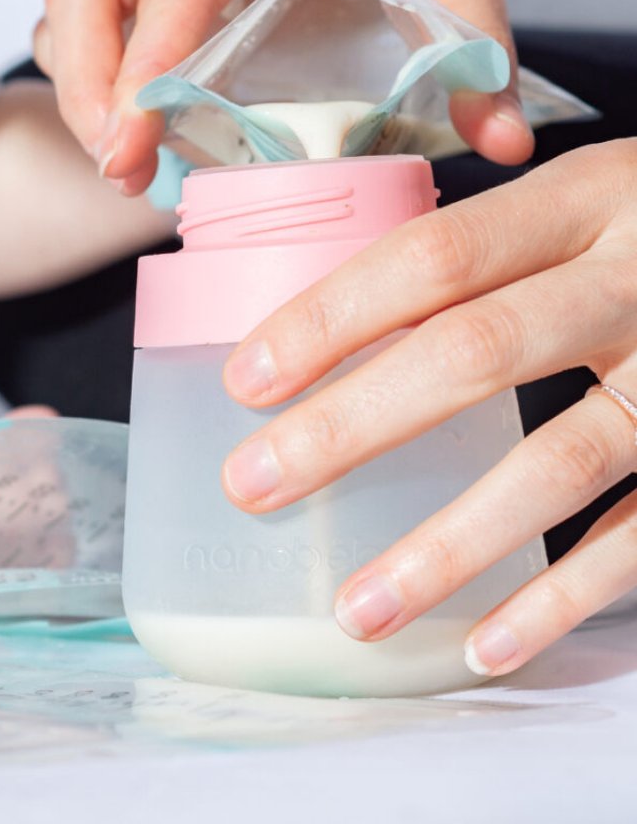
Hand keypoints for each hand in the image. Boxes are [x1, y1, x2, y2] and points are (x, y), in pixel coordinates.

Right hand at [37, 0, 542, 194]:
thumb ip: (475, 41)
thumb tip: (500, 145)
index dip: (148, 59)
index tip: (135, 138)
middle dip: (87, 84)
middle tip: (121, 164)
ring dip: (81, 83)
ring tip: (125, 157)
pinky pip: (97, 9)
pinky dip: (99, 72)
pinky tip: (141, 122)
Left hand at [220, 139, 636, 675]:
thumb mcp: (581, 202)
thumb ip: (483, 248)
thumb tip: (331, 313)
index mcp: (584, 201)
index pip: (434, 256)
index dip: (332, 317)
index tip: (247, 380)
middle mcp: (636, 282)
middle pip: (474, 352)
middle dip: (348, 426)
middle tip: (252, 485)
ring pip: (559, 463)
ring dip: (447, 547)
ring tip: (356, 609)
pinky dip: (560, 597)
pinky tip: (484, 644)